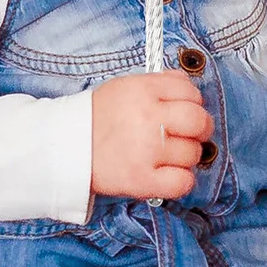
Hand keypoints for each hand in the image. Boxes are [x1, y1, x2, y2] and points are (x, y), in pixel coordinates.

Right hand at [91, 71, 213, 199]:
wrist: (65, 148)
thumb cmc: (97, 117)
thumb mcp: (125, 86)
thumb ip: (159, 83)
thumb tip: (188, 85)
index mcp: (143, 91)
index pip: (190, 91)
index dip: (193, 102)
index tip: (185, 111)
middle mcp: (148, 118)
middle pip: (199, 121)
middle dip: (201, 128)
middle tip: (191, 135)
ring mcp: (146, 151)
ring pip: (192, 153)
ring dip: (186, 156)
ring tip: (167, 155)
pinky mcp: (141, 180)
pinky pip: (183, 182)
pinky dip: (181, 180)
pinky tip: (169, 174)